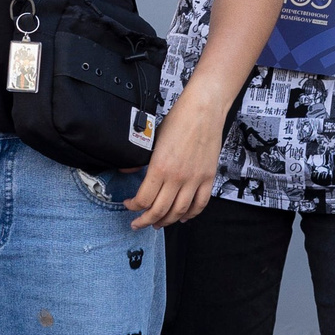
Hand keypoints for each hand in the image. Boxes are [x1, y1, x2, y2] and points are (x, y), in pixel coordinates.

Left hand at [123, 91, 225, 229]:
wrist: (203, 111)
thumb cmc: (177, 121)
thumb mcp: (152, 139)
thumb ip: (139, 159)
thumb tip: (126, 171)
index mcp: (160, 167)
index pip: (144, 199)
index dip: (134, 206)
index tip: (129, 204)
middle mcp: (177, 177)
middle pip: (160, 210)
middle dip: (146, 220)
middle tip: (138, 223)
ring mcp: (195, 179)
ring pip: (180, 211)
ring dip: (167, 221)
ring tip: (158, 224)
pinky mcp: (208, 178)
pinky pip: (200, 204)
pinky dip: (191, 214)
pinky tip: (182, 217)